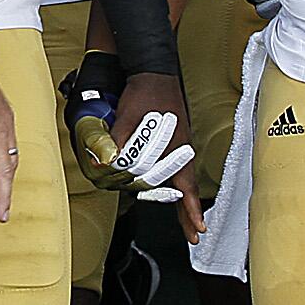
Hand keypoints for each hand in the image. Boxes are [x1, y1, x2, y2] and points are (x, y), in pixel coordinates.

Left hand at [0, 40, 16, 221]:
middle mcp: (0, 123)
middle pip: (6, 166)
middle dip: (5, 193)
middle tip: (2, 215)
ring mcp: (5, 119)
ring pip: (12, 157)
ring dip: (9, 180)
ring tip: (4, 200)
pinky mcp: (5, 115)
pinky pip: (11, 144)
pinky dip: (9, 162)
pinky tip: (4, 171)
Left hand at [109, 68, 204, 240]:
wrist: (153, 70)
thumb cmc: (145, 92)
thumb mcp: (128, 117)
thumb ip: (118, 141)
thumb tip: (107, 162)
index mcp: (175, 147)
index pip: (186, 186)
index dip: (190, 209)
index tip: (198, 229)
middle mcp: (181, 149)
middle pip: (186, 187)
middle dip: (189, 212)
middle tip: (193, 233)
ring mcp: (179, 144)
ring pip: (181, 178)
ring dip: (182, 198)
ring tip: (185, 219)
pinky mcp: (174, 138)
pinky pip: (176, 166)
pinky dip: (175, 181)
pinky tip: (170, 186)